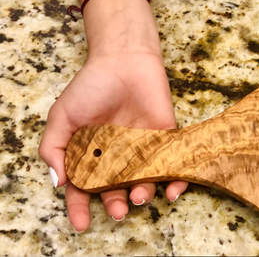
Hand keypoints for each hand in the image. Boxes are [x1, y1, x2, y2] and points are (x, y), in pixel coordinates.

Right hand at [39, 53, 187, 231]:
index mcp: (89, 154)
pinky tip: (172, 191)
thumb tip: (58, 182)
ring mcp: (142, 150)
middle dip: (116, 205)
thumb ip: (55, 148)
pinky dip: (175, 181)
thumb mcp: (63, 116)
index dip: (80, 207)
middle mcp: (116, 156)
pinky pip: (172, 166)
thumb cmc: (91, 86)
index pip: (83, 188)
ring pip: (144, 181)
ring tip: (140, 197)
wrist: (124, 61)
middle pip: (116, 190)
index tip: (81, 224)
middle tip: (119, 211)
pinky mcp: (166, 140)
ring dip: (143, 194)